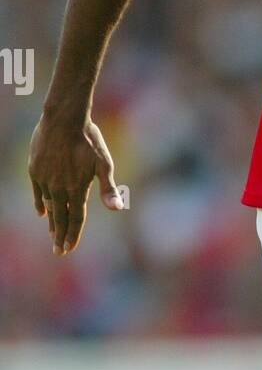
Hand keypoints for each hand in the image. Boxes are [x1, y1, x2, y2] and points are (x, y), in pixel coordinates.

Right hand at [28, 111, 123, 254]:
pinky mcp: (35, 169)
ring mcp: (45, 179)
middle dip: (60, 236)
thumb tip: (118, 209)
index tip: (69, 249)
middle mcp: (59, 187)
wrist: (63, 117)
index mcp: (77, 188)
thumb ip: (108, 188)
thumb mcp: (104, 163)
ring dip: (52, 221)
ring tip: (52, 234)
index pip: (76, 218)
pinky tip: (41, 212)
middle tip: (59, 251)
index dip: (73, 234)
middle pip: (61, 217)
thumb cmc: (88, 139)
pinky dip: (40, 204)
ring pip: (49, 206)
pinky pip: (37, 192)